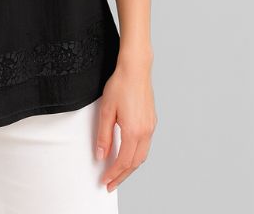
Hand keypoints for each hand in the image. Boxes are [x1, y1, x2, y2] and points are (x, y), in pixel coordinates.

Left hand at [95, 59, 157, 192]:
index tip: (105, 180)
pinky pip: (145, 145)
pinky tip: (128, 153)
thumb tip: (101, 154)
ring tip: (118, 172)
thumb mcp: (106, 110)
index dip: (113, 174)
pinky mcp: (152, 121)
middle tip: (111, 183)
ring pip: (142, 156)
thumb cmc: (121, 85)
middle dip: (122, 176)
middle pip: (135, 163)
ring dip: (130, 167)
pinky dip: (136, 155)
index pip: (123, 161)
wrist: (136, 69)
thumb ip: (103, 135)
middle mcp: (145, 132)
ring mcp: (151, 126)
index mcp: (133, 131)